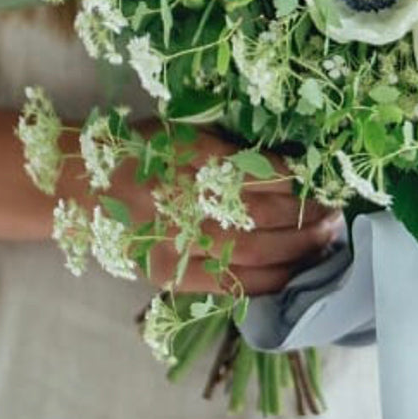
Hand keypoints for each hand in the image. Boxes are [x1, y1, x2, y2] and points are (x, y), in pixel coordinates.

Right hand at [65, 124, 343, 295]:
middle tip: (334, 214)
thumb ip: (228, 148)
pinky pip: (236, 285)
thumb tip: (290, 164)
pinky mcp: (175, 276)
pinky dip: (274, 281)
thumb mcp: (180, 133)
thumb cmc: (140, 155)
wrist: (83, 192)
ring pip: (256, 252)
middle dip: (307, 216)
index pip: (257, 170)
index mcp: (186, 157)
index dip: (296, 179)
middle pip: (264, 214)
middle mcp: (184, 201)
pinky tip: (298, 272)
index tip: (322, 180)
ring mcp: (179, 244)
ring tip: (326, 241)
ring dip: (300, 250)